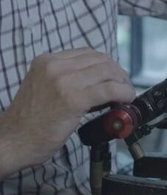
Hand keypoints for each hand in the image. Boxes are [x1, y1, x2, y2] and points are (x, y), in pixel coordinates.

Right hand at [0, 48, 135, 177]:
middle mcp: (56, 66)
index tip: (114, 74)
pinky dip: (123, 92)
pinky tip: (126, 99)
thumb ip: (66, 77)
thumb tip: (98, 78)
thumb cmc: (29, 120)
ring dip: (123, 82)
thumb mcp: (43, 86)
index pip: (88, 53)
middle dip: (117, 72)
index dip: (106, 63)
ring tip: (126, 93)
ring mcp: (65, 81)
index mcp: (47, 61)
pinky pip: (109, 89)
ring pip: (107, 72)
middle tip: (124, 85)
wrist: (11, 142)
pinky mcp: (74, 99)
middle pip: (100, 60)